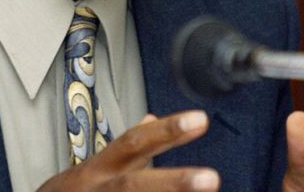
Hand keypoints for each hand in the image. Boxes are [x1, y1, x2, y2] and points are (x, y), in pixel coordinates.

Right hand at [36, 110, 220, 190]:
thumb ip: (125, 150)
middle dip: (173, 183)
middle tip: (212, 178)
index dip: (166, 131)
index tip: (201, 120)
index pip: (133, 143)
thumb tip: (151, 118)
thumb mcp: (92, 169)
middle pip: (134, 186)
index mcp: (99, 171)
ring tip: (208, 190)